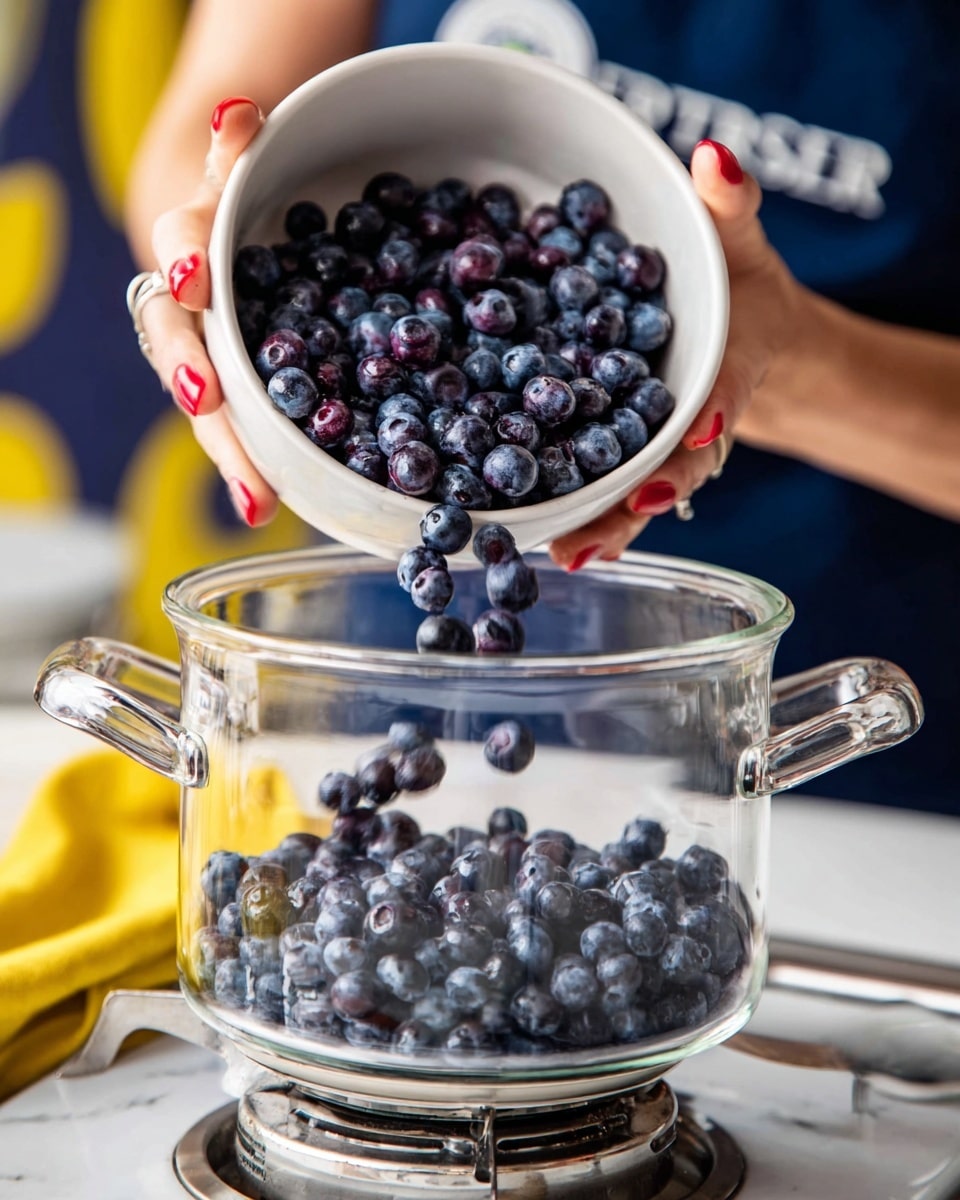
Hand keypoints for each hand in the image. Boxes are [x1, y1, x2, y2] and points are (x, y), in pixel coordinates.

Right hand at [135, 96, 277, 525]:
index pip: (181, 248)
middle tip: (203, 400)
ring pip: (206, 405)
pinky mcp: (230, 393)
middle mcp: (187, 311)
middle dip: (191, 372)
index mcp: (191, 248)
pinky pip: (237, 430)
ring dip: (227, 449)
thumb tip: (241, 113)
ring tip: (251, 497)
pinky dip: (248, 470)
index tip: (194, 279)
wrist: (227, 245)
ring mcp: (204, 359)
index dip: (187, 260)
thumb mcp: (237, 170)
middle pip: (178, 344)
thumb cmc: (240, 211)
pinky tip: (263, 508)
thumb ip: (235, 149)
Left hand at [549, 139, 802, 570]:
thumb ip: (729, 204)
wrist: (732, 329)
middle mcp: (685, 424)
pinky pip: (589, 480)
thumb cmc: (734, 282)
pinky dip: (567, 507)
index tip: (697, 432)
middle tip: (614, 525)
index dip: (710, 412)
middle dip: (642, 498)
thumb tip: (713, 157)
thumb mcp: (739, 237)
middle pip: (668, 469)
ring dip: (601, 522)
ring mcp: (647, 445)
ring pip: (626, 490)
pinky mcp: (609, 448)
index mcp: (725, 372)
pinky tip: (532, 534)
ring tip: (568, 552)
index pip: (721, 396)